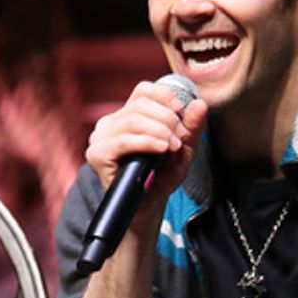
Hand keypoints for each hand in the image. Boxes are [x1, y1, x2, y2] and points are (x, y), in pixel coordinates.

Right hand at [85, 79, 207, 207]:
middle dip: (167, 119)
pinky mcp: (97, 154)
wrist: (148, 207)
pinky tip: (161, 148)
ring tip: (173, 146)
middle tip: (180, 139)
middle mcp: (110, 123)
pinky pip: (123, 140)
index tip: (180, 111)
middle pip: (140, 104)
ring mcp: (101, 138)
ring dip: (159, 131)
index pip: (143, 90)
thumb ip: (191, 128)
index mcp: (127, 116)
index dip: (164, 95)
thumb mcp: (182, 150)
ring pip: (133, 120)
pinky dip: (146, 142)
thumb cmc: (161, 177)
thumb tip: (200, 104)